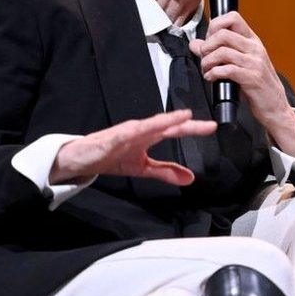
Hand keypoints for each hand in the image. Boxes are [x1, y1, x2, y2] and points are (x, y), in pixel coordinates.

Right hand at [49, 110, 215, 185]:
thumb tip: (190, 178)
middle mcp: (138, 130)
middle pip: (164, 124)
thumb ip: (166, 171)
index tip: (211, 127)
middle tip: (202, 121)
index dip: (193, 128)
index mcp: (147, 135)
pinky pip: (121, 135)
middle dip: (182, 122)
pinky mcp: (108, 140)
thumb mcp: (143, 168)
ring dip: (162, 121)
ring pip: (146, 125)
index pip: (174, 130)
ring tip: (179, 118)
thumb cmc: (111, 157)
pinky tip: (139, 130)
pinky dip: (131, 132)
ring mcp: (123, 133)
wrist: (83, 159)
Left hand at [189, 11, 294, 155]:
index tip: (209, 41)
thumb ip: (216, 52)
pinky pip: (227, 70)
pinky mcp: (252, 78)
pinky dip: (213, 73)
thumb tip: (194, 44)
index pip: (233, 17)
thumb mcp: (237, 64)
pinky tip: (211, 78)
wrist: (275, 106)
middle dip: (206, 46)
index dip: (215, 26)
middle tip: (203, 58)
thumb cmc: (256, 85)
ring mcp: (255, 62)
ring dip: (207, 62)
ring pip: (222, 51)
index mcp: (252, 40)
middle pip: (223, 33)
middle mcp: (255, 48)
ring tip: (206, 70)